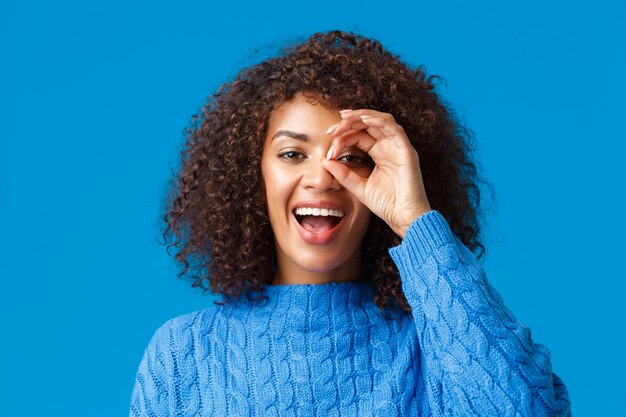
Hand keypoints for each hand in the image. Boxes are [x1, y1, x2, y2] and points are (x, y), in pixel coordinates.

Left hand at [321, 109, 430, 237]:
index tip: (329, 151)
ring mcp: (398, 147)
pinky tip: (365, 120)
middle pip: (368, 125)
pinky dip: (380, 121)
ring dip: (362, 116)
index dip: (342, 138)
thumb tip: (324, 161)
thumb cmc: (387, 205)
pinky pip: (395, 129)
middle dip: (349, 123)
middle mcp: (389, 147)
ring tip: (345, 117)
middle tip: (332, 129)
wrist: (404, 218)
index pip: (358, 136)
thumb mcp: (359, 187)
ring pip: (381, 121)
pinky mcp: (407, 151)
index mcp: (379, 153)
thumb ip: (343, 174)